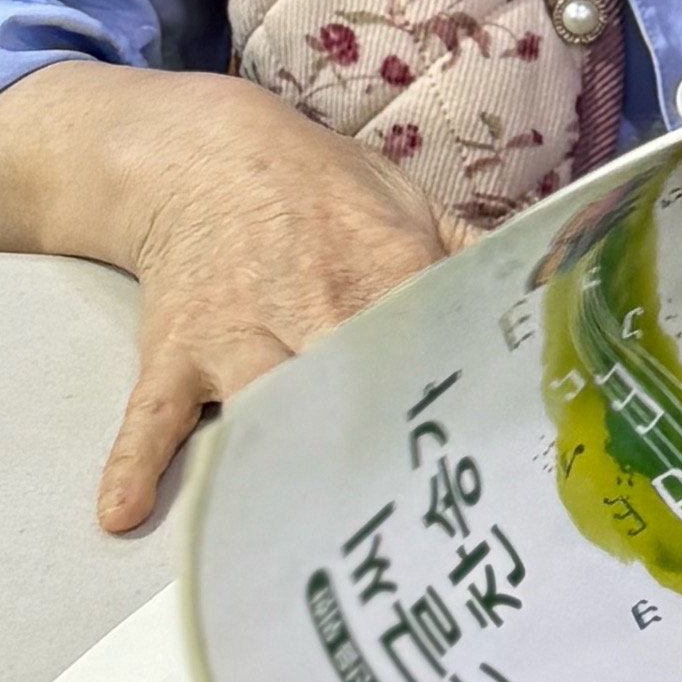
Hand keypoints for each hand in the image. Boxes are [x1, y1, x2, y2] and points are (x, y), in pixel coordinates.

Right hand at [0, 63, 469, 531]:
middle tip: (412, 517)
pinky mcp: (176, 350)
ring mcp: (239, 330)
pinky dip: (135, 460)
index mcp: (386, 267)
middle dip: (379, 439)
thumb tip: (555, 287)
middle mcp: (315, 301)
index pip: (437, 339)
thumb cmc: (319, 189)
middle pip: (356, 381)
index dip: (462, 396)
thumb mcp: (407, 200)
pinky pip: (152, 412)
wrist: (202, 151)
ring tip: (298, 530)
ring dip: (277, 455)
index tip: (491, 458)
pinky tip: (125, 511)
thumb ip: (475, 253)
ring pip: (263, 398)